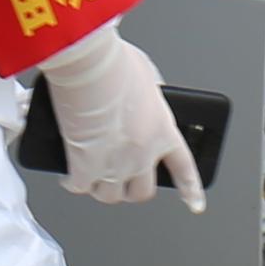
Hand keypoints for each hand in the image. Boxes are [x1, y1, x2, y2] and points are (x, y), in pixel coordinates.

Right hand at [39, 31, 204, 210]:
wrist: (88, 64)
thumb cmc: (116, 62)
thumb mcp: (147, 73)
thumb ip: (151, 92)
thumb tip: (146, 96)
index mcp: (163, 131)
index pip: (184, 168)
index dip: (191, 189)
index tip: (195, 203)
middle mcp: (143, 153)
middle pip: (143, 191)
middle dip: (131, 188)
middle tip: (120, 179)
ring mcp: (115, 164)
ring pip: (111, 196)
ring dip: (102, 188)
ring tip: (92, 178)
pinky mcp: (85, 166)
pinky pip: (80, 187)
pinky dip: (73, 183)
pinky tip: (69, 177)